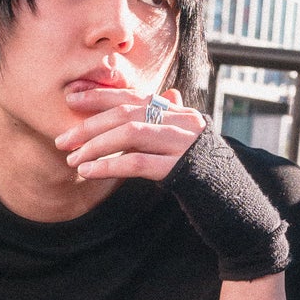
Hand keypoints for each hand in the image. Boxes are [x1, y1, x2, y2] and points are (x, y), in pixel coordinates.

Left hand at [54, 86, 205, 181]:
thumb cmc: (204, 176)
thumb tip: (161, 99)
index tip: (71, 99)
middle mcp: (183, 122)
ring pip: (130, 133)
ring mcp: (183, 143)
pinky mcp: (181, 168)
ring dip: (95, 145)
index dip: (100, 95)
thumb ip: (165, 127)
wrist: (236, 204)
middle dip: (89, 125)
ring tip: (73, 160)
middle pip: (127, 113)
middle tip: (62, 140)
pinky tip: (89, 172)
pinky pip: (137, 162)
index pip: (135, 96)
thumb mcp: (183, 147)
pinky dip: (108, 165)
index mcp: (180, 114)